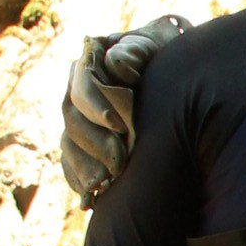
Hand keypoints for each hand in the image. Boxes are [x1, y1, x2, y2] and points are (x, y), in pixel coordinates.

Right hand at [60, 14, 188, 204]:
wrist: (176, 72)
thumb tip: (115, 62)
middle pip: (72, 120)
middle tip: (118, 163)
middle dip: (93, 143)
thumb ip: (135, 51)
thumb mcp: (155, 46)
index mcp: (89, 65)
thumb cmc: (165, 54)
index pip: (81, 87)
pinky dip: (78, 180)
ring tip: (104, 184)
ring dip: (83, 166)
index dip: (96, 108)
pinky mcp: (85, 141)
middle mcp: (77, 91)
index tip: (120, 126)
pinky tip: (89, 199)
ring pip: (69, 144)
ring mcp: (79, 118)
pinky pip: (71, 162)